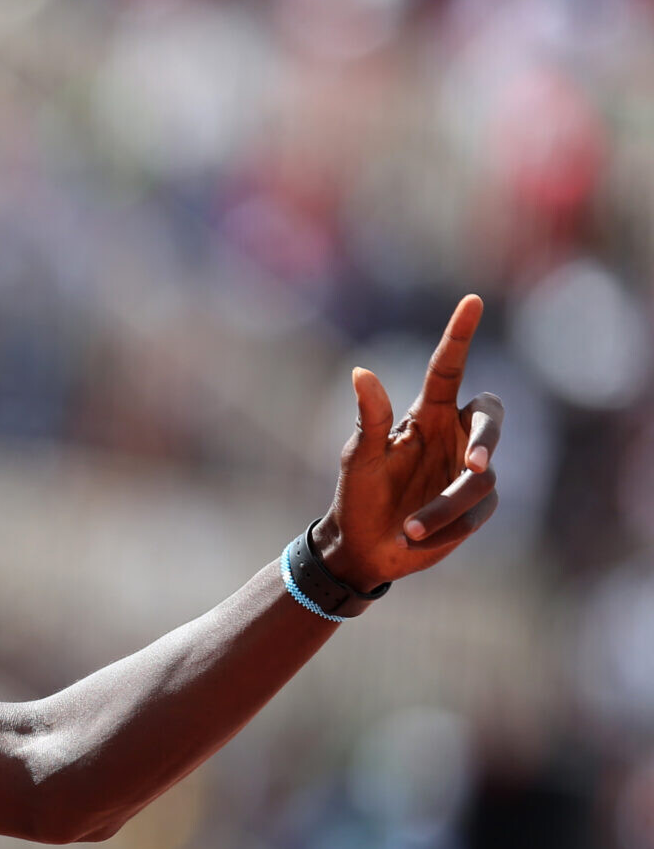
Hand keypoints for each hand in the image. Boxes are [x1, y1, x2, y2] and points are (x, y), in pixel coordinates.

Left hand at [316, 294, 505, 588]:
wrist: (363, 548)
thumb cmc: (356, 496)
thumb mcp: (358, 458)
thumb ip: (368, 417)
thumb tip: (361, 371)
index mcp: (425, 416)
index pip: (448, 368)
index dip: (460, 334)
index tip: (472, 300)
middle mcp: (453, 436)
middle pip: (491, 418)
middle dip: (487, 438)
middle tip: (474, 463)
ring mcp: (468, 471)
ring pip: (481, 478)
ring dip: (445, 506)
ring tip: (408, 529)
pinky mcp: (477, 507)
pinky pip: (478, 513)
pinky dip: (448, 526)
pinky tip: (418, 538)